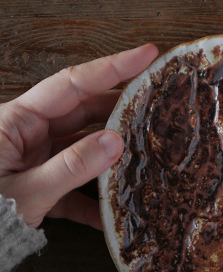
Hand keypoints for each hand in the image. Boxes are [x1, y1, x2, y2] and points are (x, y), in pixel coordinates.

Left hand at [0, 44, 158, 229]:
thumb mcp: (25, 191)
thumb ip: (70, 168)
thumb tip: (116, 142)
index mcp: (17, 122)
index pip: (72, 85)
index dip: (112, 68)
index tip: (147, 55)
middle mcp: (28, 135)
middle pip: (84, 113)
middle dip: (120, 108)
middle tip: (157, 104)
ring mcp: (36, 162)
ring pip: (84, 149)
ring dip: (112, 157)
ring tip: (146, 154)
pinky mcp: (41, 189)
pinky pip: (74, 190)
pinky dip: (92, 203)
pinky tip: (111, 216)